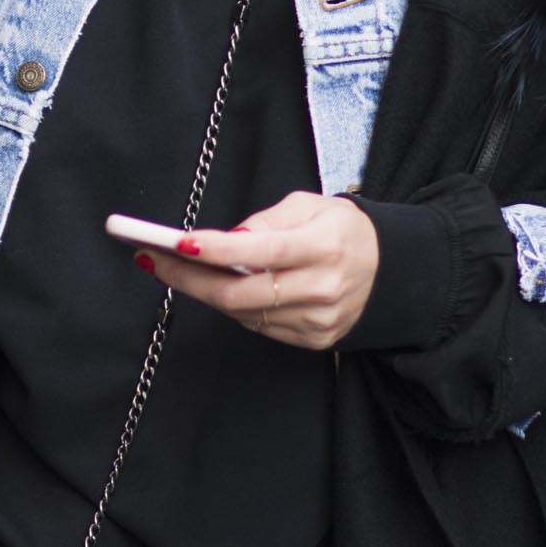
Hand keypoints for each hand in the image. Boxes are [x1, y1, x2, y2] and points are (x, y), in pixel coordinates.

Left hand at [129, 189, 376, 349]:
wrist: (392, 271)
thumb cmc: (344, 231)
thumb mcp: (311, 206)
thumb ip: (266, 220)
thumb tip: (223, 237)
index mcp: (325, 246)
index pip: (262, 250)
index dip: (217, 249)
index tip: (177, 242)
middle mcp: (323, 287)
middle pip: (241, 294)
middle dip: (189, 279)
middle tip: (153, 260)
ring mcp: (319, 320)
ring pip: (244, 314)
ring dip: (205, 293)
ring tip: (176, 269)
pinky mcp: (315, 340)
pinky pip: (259, 327)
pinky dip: (235, 308)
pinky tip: (220, 288)